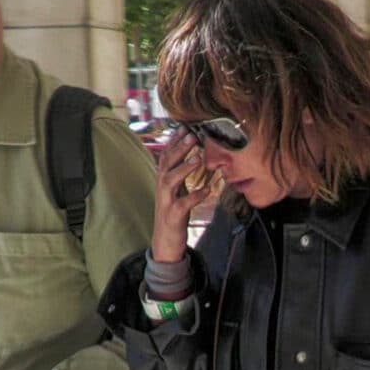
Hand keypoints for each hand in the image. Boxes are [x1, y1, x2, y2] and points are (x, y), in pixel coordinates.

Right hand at [152, 127, 215, 262]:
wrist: (165, 242)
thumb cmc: (174, 213)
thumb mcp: (177, 191)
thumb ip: (181, 175)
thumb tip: (195, 156)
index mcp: (163, 181)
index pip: (166, 156)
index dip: (173, 141)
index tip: (184, 127)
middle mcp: (162, 188)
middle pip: (167, 164)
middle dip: (178, 148)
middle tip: (192, 135)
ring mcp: (166, 202)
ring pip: (170, 181)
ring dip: (184, 168)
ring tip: (198, 158)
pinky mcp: (173, 216)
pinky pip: (183, 204)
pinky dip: (195, 196)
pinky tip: (207, 190)